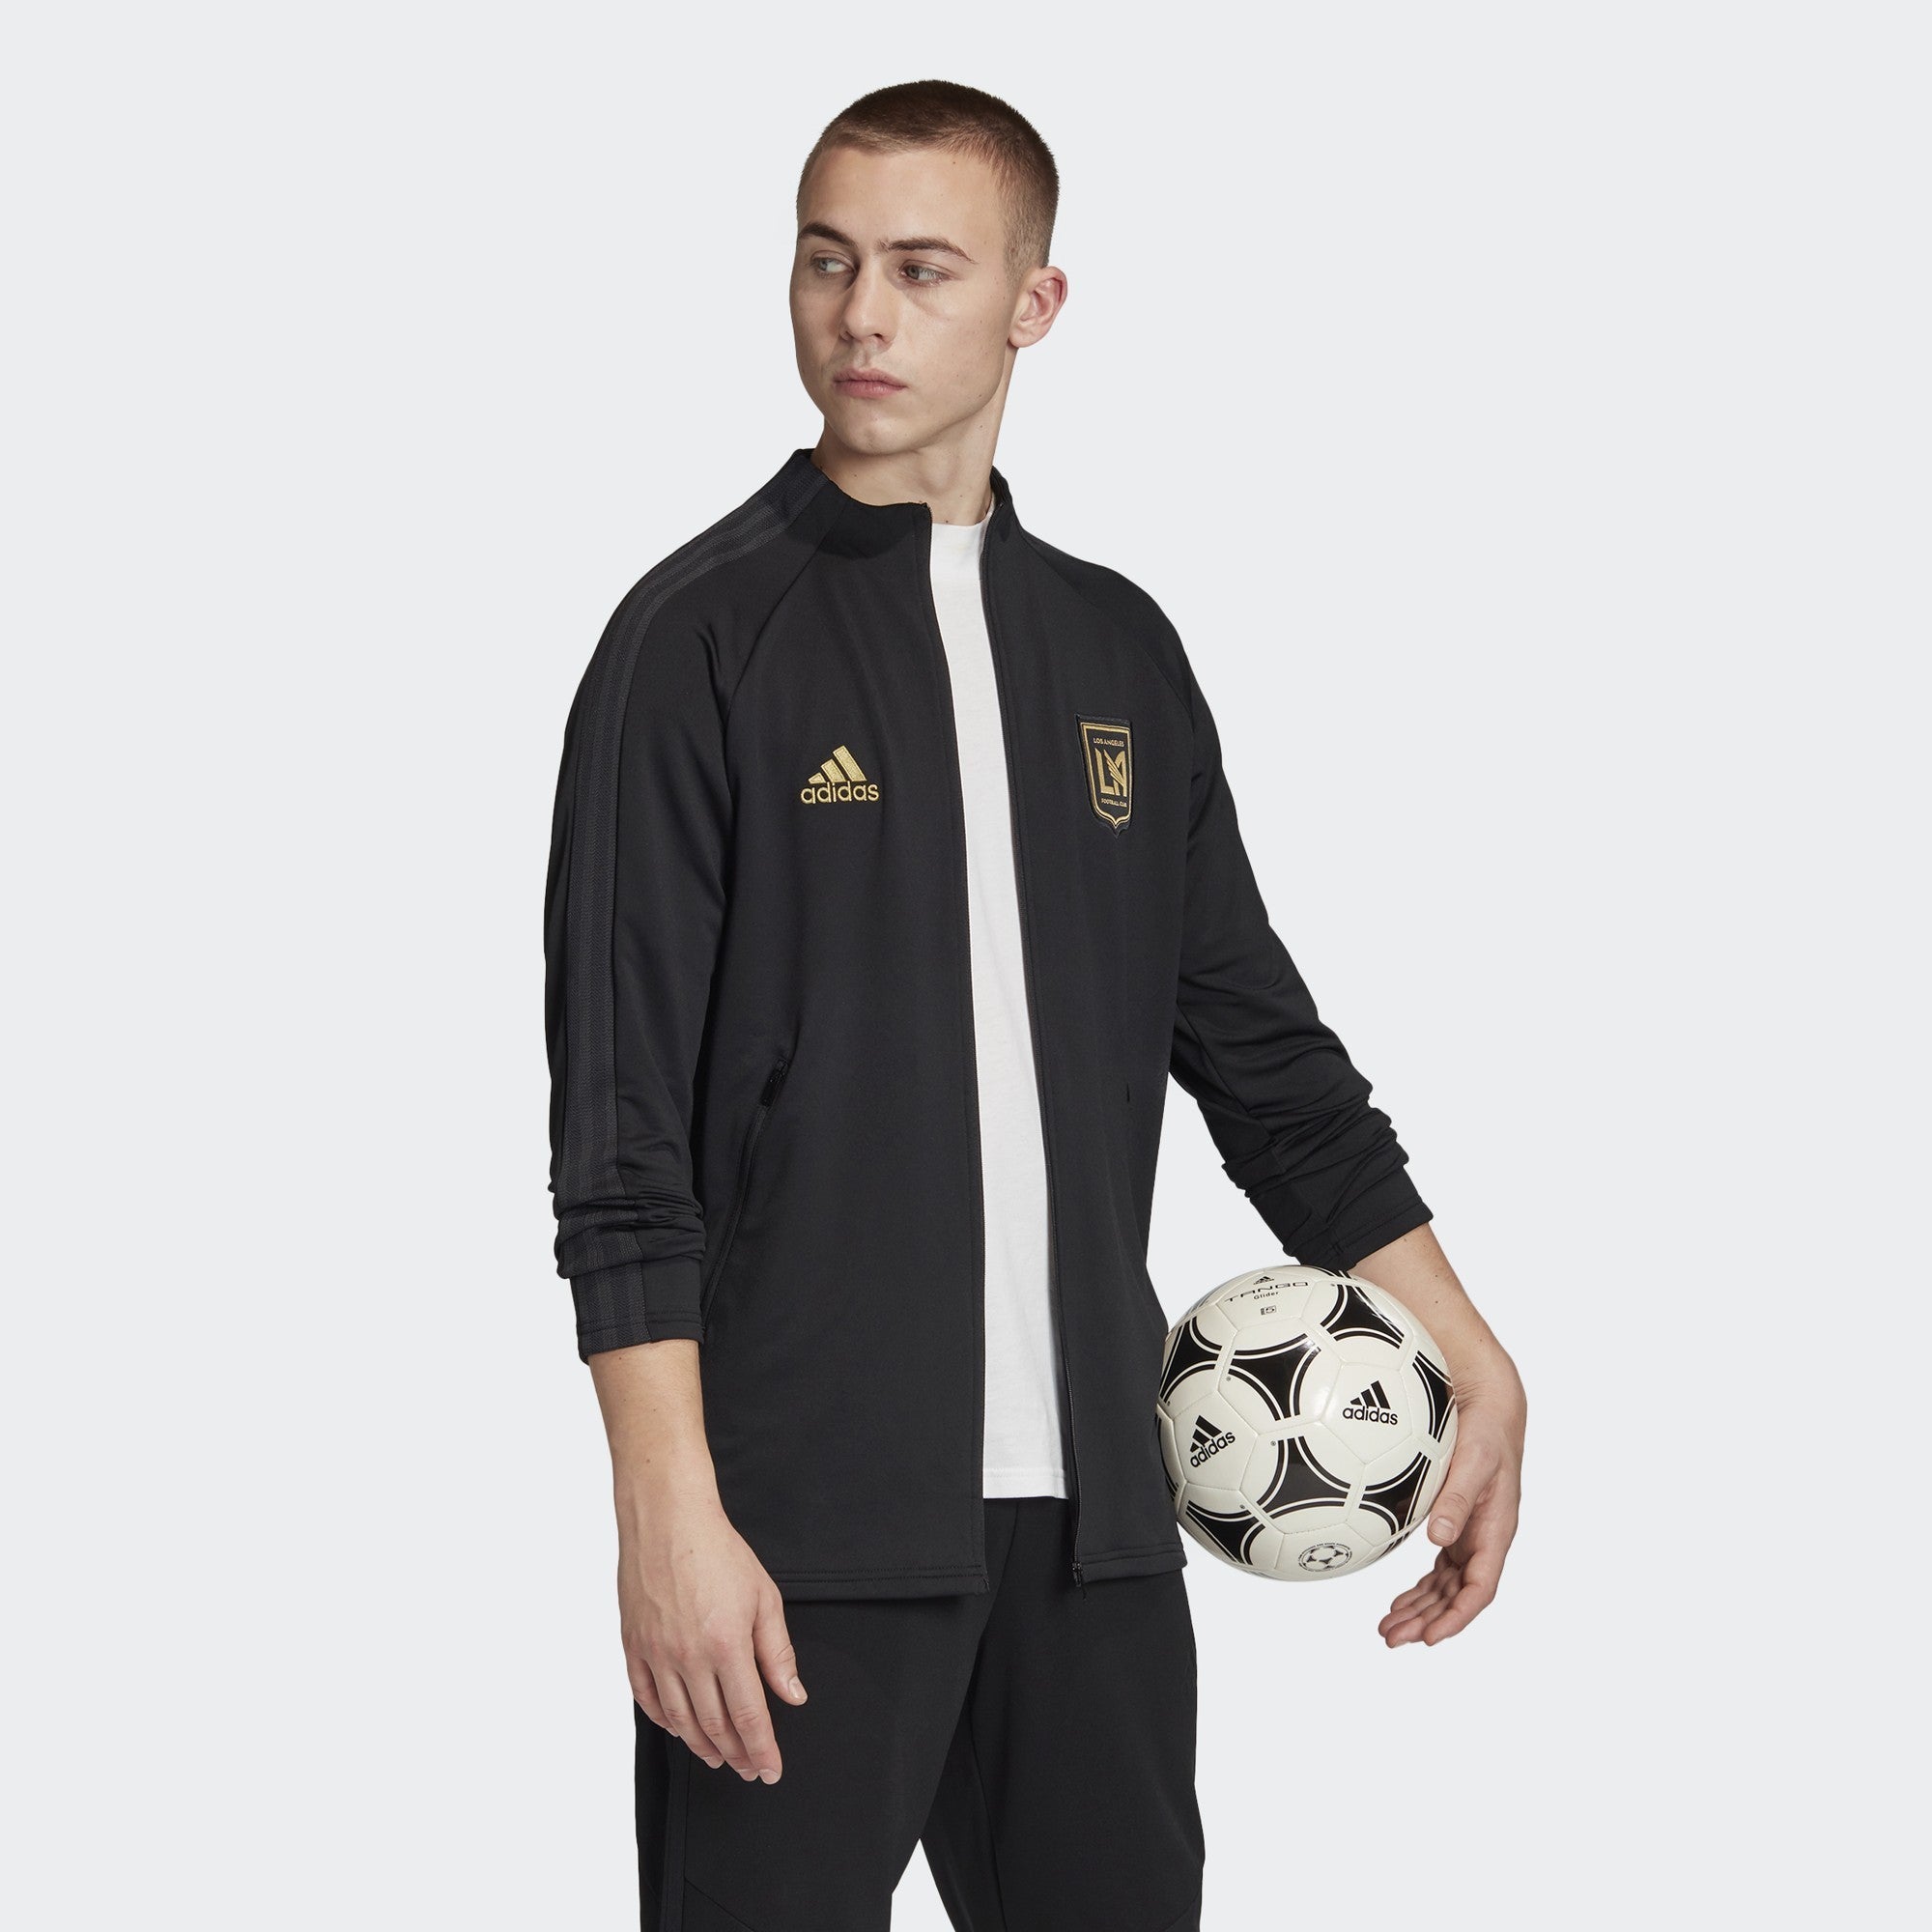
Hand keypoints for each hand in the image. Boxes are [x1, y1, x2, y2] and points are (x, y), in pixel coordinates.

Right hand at [619, 1493, 806, 1780]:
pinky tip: (678, 1728)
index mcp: (727, 1646)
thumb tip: (793, 1695)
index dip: (762, 1749)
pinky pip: (646, 1698)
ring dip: (700, 1745)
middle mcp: (689, 1658)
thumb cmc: (718, 1552)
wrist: (668, 1520)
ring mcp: (656, 1655)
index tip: (770, 1770)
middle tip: (748, 1768)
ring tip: (717, 1756)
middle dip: (735, 1754)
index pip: (749, 1716)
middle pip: (714, 1725)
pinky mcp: (633, 1646)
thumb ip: (778, 1652)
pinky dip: (664, 1720)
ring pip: (679, 1719)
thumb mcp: (764, 1598)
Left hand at [1378, 1355, 1525, 1646]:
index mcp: (1496, 1530)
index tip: (1430, 1637)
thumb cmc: (1486, 1432)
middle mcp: (1484, 1539)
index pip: (1480, 1588)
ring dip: (1421, 1610)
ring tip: (1389, 1628)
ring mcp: (1469, 1534)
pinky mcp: (1454, 1524)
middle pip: (1458, 1595)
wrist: (1489, 1406)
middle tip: (1393, 1638)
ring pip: (1446, 1586)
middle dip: (1429, 1622)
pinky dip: (1421, 1588)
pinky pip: (1439, 1569)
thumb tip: (1439, 1538)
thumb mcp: (1474, 1461)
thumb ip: (1457, 1498)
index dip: (1457, 1616)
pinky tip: (1399, 1600)